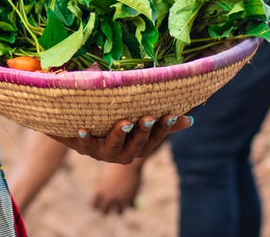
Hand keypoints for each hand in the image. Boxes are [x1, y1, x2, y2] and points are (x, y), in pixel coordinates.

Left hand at [48, 115, 190, 163]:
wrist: (80, 133)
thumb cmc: (115, 126)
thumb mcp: (138, 124)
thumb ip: (161, 123)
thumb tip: (189, 121)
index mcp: (139, 147)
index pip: (156, 138)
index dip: (164, 128)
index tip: (171, 115)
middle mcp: (125, 154)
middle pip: (137, 144)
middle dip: (143, 131)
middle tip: (148, 117)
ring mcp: (105, 153)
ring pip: (115, 146)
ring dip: (120, 134)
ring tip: (124, 123)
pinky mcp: (87, 149)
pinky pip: (86, 146)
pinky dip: (85, 139)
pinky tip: (83, 130)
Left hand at [93, 160, 144, 214]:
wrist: (128, 164)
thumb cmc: (115, 166)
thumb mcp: (106, 176)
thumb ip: (103, 186)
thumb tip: (103, 196)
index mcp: (99, 191)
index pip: (94, 205)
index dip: (96, 205)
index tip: (99, 204)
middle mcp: (108, 198)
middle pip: (104, 212)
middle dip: (106, 210)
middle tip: (110, 207)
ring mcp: (120, 200)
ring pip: (119, 213)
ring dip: (120, 209)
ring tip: (121, 204)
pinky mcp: (130, 199)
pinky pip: (131, 207)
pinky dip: (131, 204)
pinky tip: (131, 198)